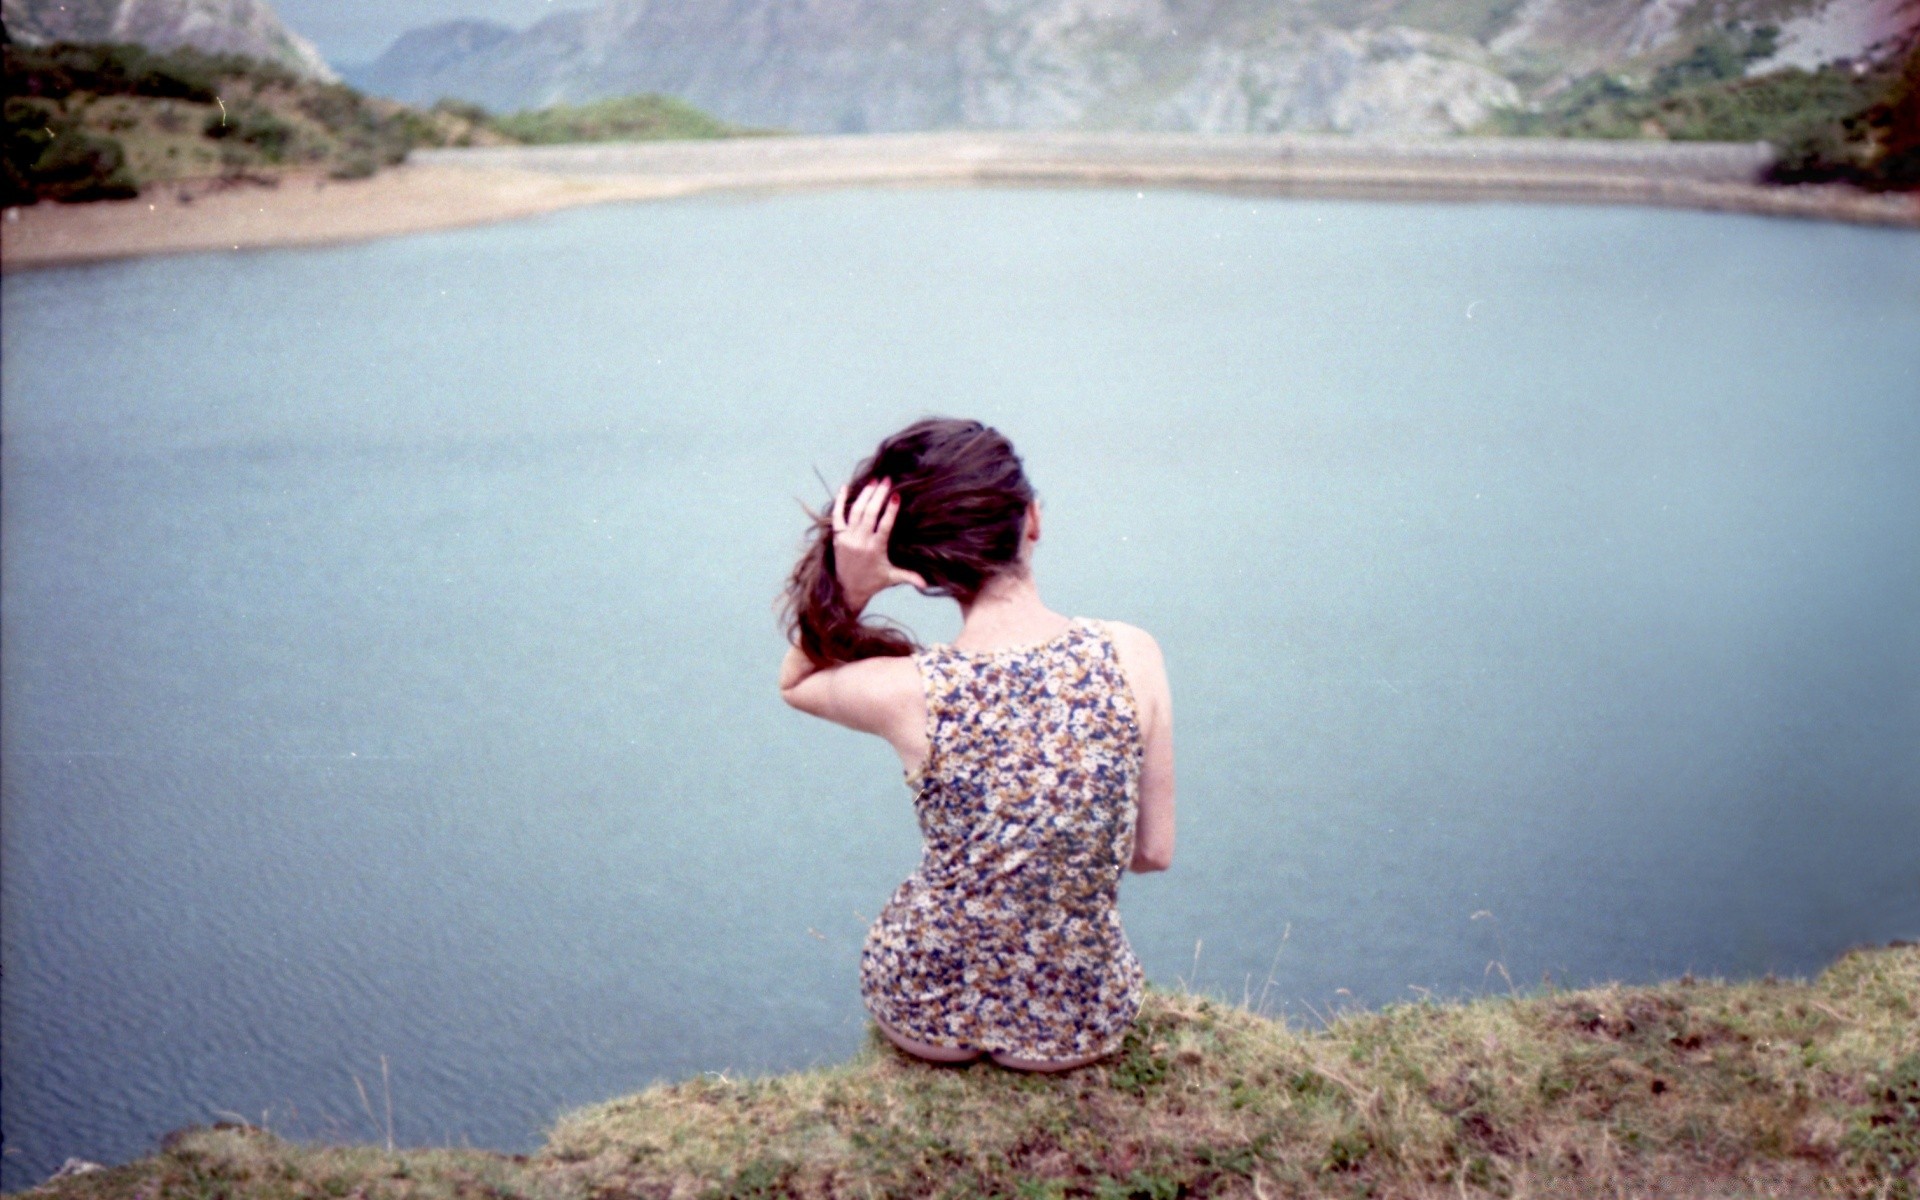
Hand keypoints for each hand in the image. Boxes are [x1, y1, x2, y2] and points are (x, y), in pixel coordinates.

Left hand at [833, 479, 928, 608]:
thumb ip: (909, 576)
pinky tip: (845, 487)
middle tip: (887, 480)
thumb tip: (926, 584)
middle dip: (879, 495)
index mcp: (875, 549)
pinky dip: (840, 501)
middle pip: (870, 513)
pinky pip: (837, 516)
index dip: (891, 510)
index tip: (897, 495)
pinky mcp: (837, 537)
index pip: (884, 526)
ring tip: (874, 481)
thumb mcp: (892, 577)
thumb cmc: (873, 582)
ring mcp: (847, 538)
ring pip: (855, 511)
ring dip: (865, 495)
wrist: (847, 591)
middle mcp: (860, 541)